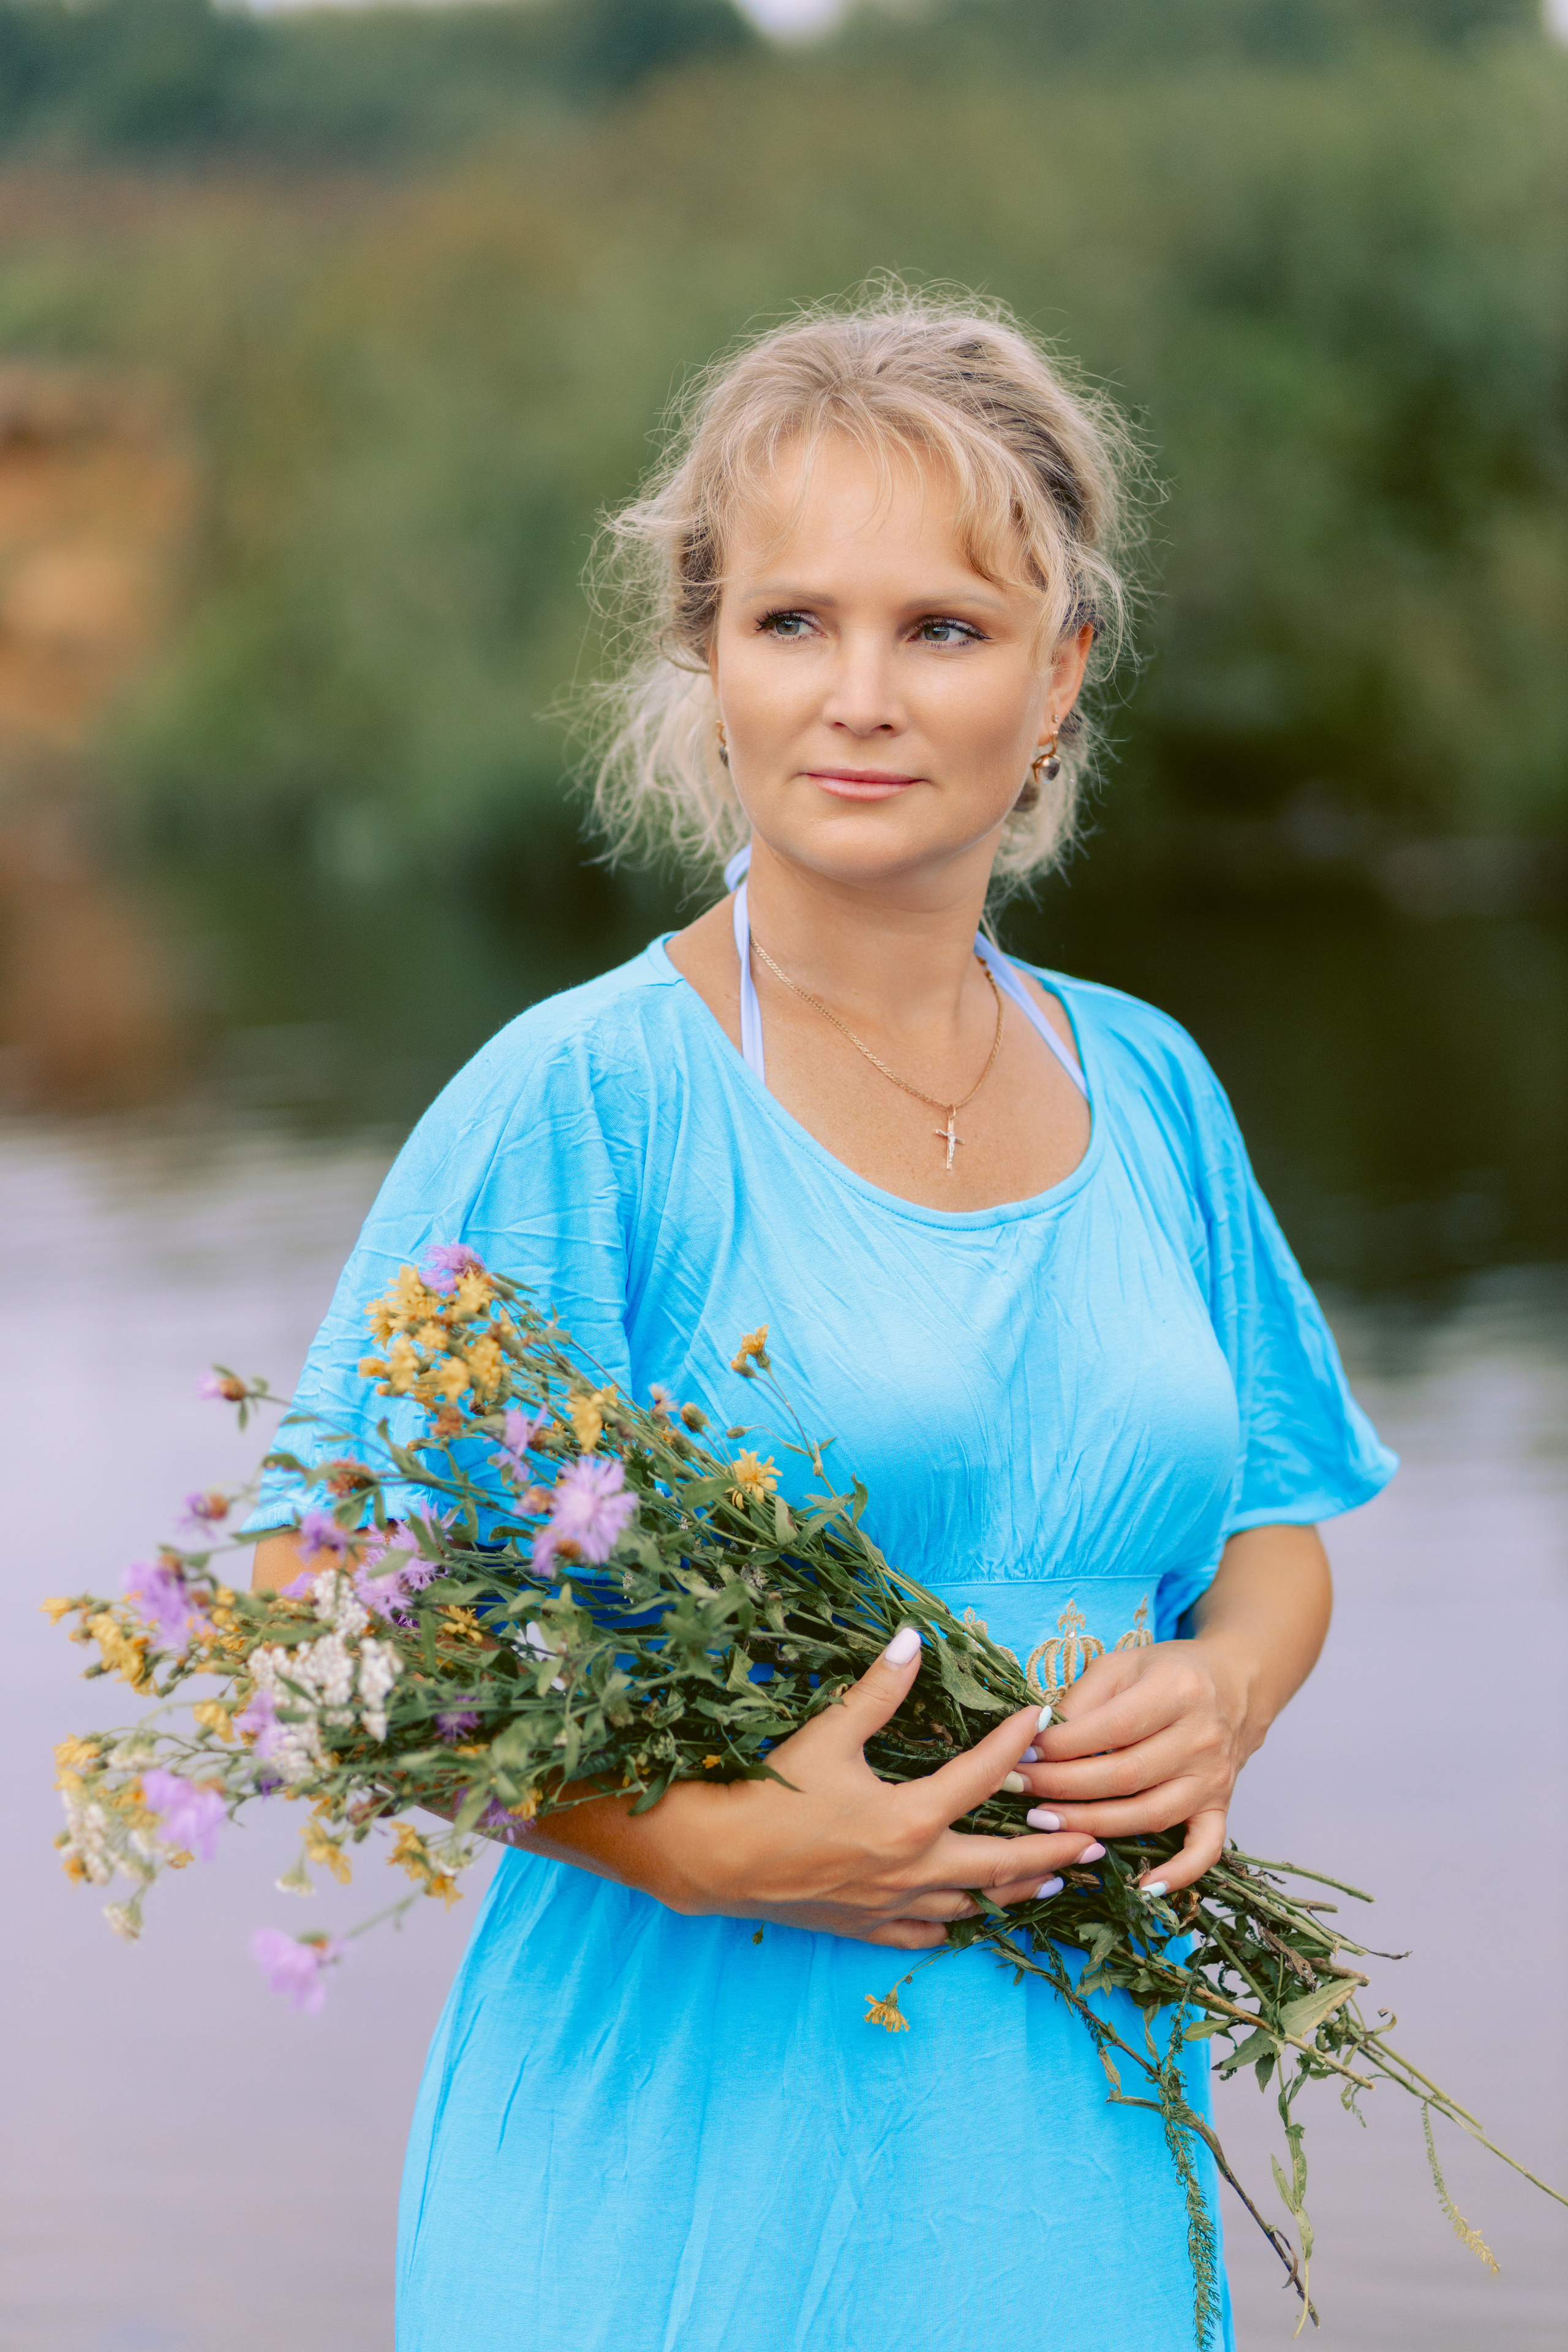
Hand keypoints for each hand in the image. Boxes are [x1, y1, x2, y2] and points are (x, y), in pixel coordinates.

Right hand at [530, 1629, 1103, 1948]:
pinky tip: (971, 1914)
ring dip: (1020, 1888)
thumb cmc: (771, 1791)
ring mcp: (895, 1905)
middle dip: (1057, 1848)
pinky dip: (958, 1920)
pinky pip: (930, 1931)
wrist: (716, 1860)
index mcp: (911, 1818)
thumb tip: (912, 1639)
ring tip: (1056, 1879)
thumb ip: (877, 1689)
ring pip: (977, 1903)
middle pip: (1006, 1862)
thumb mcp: (828, 1733)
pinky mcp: (870, 1927)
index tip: (1042, 1718)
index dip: (1017, 1742)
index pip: (983, 1775)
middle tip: (1099, 1838)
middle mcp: (915, 1868)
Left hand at [1008, 1635, 1258, 1896]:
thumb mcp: (1123, 1666)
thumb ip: (1083, 1697)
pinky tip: (1143, 1886)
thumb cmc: (1167, 1673)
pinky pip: (1205, 1849)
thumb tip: (1039, 1736)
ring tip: (1046, 1824)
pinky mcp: (1222, 1806)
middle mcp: (1201, 1737)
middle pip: (1125, 1775)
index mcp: (1177, 1691)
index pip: (1110, 1728)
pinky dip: (1178, 1873)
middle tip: (1021, 1789)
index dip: (1061, 1746)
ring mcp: (1214, 1778)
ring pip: (1151, 1815)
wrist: (1237, 1685)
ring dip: (1094, 1825)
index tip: (1022, 1754)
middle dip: (1064, 1786)